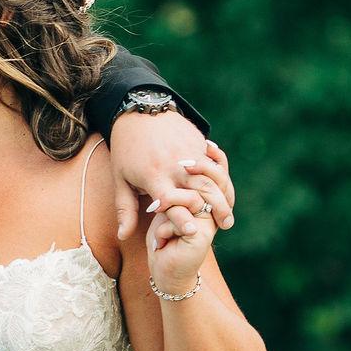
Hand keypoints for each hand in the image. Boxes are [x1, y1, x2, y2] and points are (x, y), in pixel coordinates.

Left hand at [108, 114, 235, 241]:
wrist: (137, 113)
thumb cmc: (126, 151)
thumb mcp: (120, 180)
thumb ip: (125, 210)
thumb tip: (123, 237)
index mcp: (154, 177)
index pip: (172, 201)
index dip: (182, 217)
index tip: (193, 233)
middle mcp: (174, 166)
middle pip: (200, 190)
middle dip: (215, 209)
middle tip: (226, 226)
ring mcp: (189, 153)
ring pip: (213, 177)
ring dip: (224, 195)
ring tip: (230, 211)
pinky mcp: (198, 143)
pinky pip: (216, 163)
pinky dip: (224, 178)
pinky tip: (227, 192)